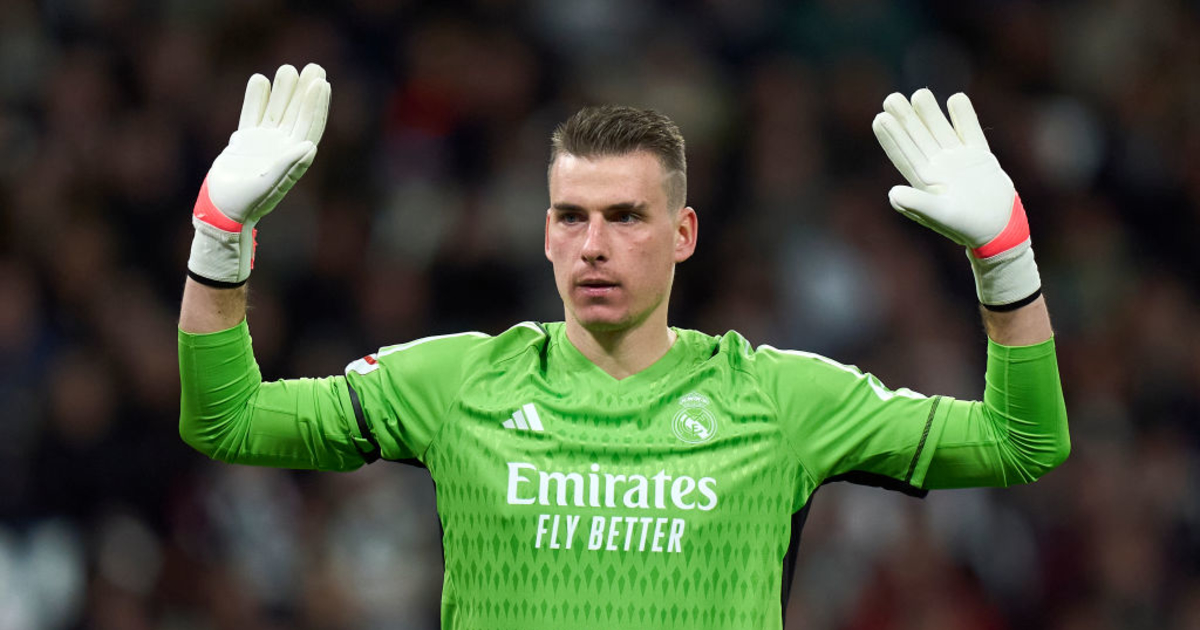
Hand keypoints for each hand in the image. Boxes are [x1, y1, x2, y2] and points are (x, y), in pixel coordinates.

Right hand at [188, 63, 330, 285]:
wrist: (222, 209)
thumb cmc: (248, 202)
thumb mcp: (270, 183)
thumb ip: (289, 165)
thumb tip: (310, 146)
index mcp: (294, 157)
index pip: (309, 125)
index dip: (315, 105)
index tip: (320, 83)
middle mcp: (282, 148)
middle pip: (297, 113)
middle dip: (305, 91)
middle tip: (315, 67)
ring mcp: (264, 143)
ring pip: (276, 111)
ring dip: (283, 91)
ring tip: (287, 69)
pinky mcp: (245, 142)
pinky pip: (253, 115)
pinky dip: (256, 99)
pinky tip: (259, 80)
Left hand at [872, 89, 1039, 308]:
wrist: (999, 229)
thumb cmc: (966, 227)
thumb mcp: (941, 215)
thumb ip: (917, 204)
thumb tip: (892, 194)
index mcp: (925, 182)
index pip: (904, 155)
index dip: (892, 138)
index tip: (879, 118)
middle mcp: (939, 168)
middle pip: (919, 138)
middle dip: (905, 119)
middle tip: (891, 98)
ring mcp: (959, 161)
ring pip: (941, 131)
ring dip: (930, 114)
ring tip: (919, 94)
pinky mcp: (980, 157)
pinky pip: (970, 132)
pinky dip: (964, 117)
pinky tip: (956, 98)